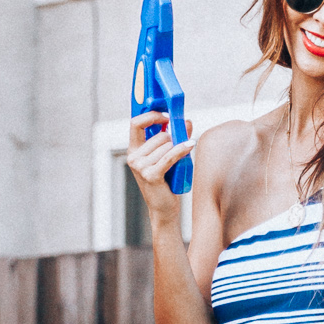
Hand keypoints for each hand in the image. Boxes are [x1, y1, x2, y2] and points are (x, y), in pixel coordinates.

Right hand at [126, 112, 193, 227]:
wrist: (163, 208)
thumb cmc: (165, 182)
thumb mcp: (166, 157)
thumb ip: (175, 137)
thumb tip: (186, 121)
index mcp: (133, 150)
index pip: (136, 123)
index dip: (151, 115)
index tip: (166, 115)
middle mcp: (134, 157)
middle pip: (159, 135)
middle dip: (172, 139)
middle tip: (179, 147)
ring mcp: (140, 167)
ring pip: (166, 145)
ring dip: (177, 150)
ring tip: (178, 160)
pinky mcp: (151, 175)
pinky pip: (170, 156)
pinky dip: (182, 149)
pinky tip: (190, 145)